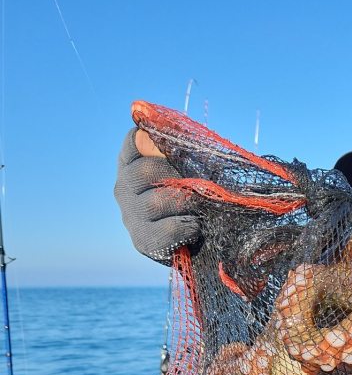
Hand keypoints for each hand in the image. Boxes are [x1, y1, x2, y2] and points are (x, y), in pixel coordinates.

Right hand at [114, 126, 200, 264]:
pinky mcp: (144, 242)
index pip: (135, 142)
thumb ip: (178, 147)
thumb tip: (150, 130)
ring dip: (188, 203)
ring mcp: (130, 217)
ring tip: (201, 207)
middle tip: (199, 186)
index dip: (159, 143)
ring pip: (156, 201)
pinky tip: (197, 226)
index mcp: (132, 163)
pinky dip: (189, 226)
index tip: (180, 151)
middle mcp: (124, 188)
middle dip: (180, 177)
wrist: (205, 243)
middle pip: (147, 171)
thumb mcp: (192, 167)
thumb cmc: (198, 197)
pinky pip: (169, 228)